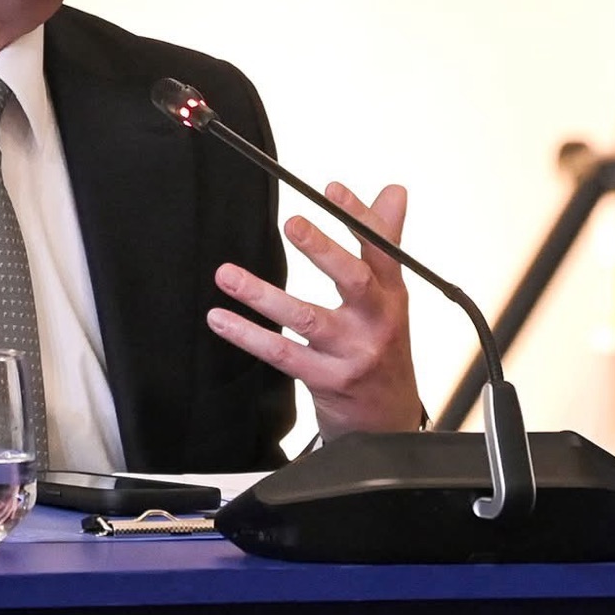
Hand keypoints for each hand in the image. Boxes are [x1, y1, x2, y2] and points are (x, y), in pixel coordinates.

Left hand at [205, 183, 420, 439]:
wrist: (388, 424)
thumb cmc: (384, 348)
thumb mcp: (391, 297)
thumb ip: (385, 242)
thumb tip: (393, 190)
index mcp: (392, 295)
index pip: (382, 249)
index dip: (360, 218)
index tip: (332, 189)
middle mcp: (377, 322)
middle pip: (354, 280)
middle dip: (323, 249)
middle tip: (291, 222)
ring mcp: (353, 354)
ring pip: (307, 319)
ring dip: (263, 295)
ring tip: (226, 274)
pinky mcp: (327, 381)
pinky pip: (282, 354)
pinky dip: (248, 336)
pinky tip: (220, 318)